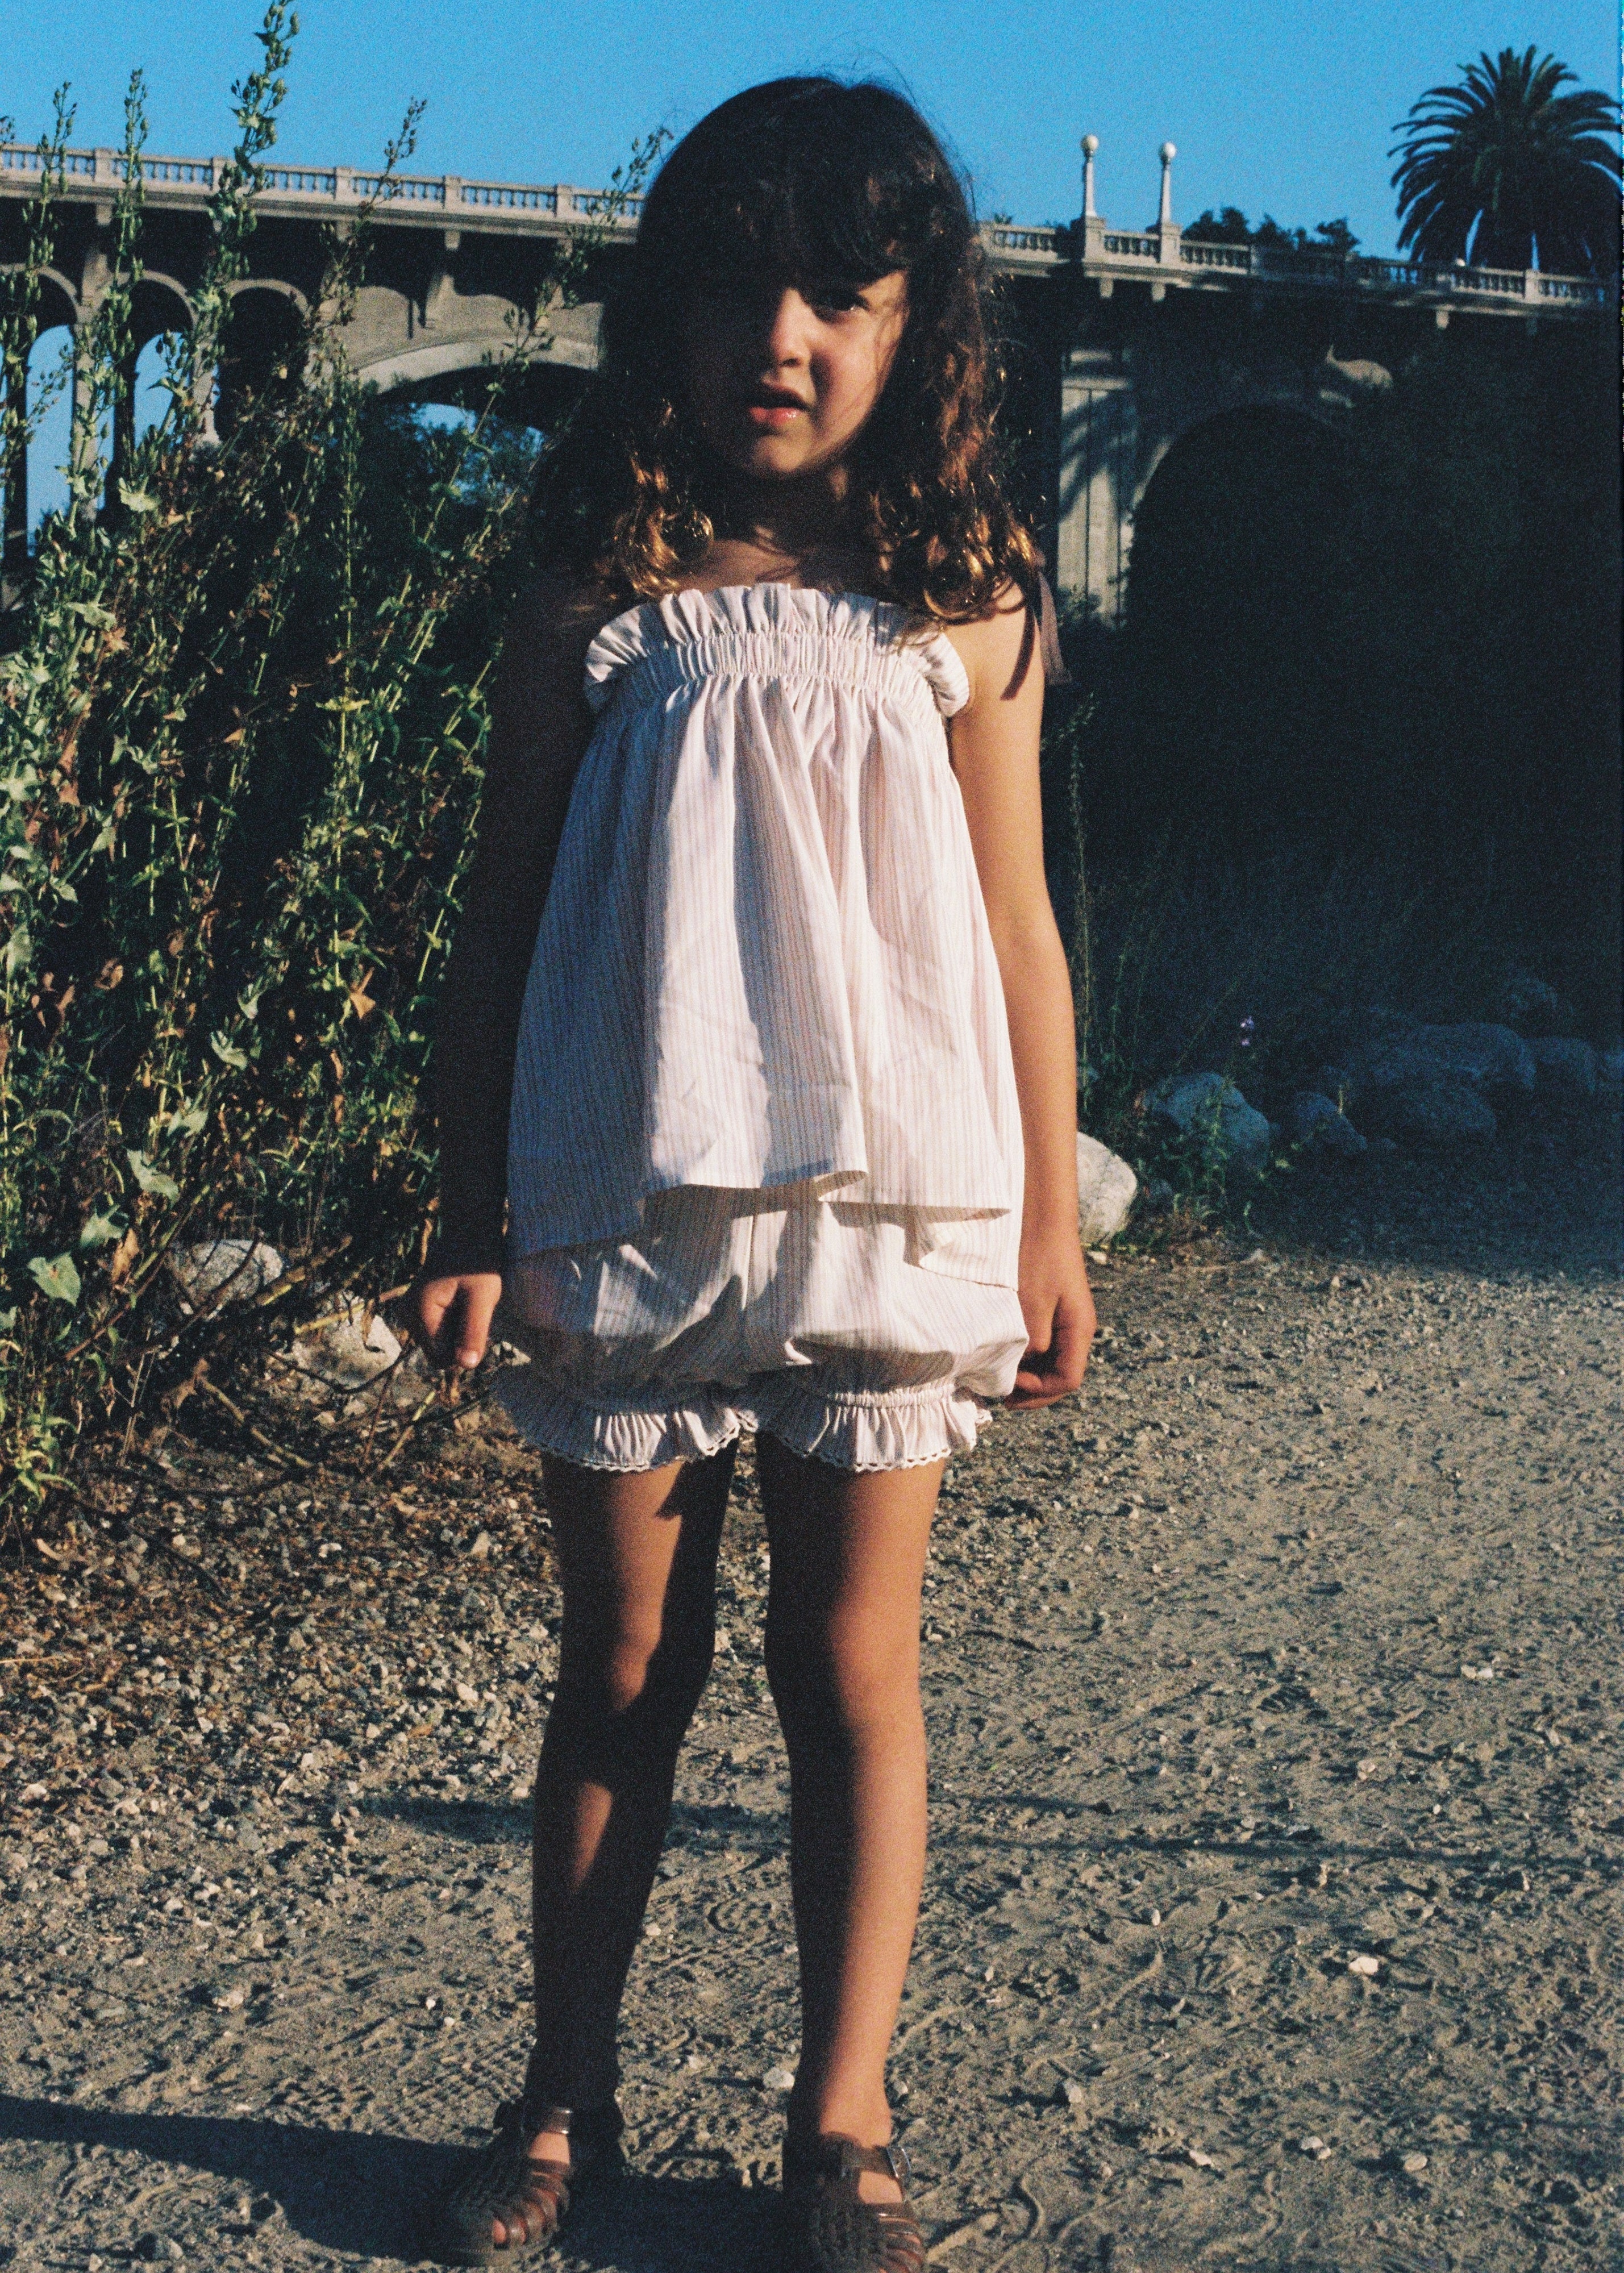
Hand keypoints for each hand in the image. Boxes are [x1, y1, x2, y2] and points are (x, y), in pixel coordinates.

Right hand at [411, 1271, 502, 1371]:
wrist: (468, 1231)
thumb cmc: (478, 1262)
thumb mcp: (483, 1297)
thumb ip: (473, 1331)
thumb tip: (466, 1366)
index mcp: (419, 1313)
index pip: (442, 1357)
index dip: (464, 1347)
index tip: (476, 1320)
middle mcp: (407, 1315)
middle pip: (438, 1352)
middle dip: (460, 1338)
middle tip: (472, 1309)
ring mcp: (409, 1312)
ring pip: (439, 1342)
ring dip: (458, 1330)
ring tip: (466, 1302)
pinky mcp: (416, 1309)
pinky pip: (437, 1331)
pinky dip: (453, 1322)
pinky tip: (460, 1301)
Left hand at [1007, 1234, 1094, 1410]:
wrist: (1040, 1216)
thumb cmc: (1035, 1255)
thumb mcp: (1029, 1303)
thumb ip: (1029, 1342)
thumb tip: (1020, 1371)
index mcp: (1079, 1329)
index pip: (1066, 1380)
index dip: (1038, 1392)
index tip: (1009, 1385)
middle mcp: (1077, 1329)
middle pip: (1060, 1377)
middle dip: (1031, 1391)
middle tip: (998, 1396)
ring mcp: (1064, 1321)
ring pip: (1050, 1362)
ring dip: (1026, 1375)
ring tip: (996, 1378)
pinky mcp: (1051, 1311)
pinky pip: (1042, 1345)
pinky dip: (1024, 1356)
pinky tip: (1002, 1354)